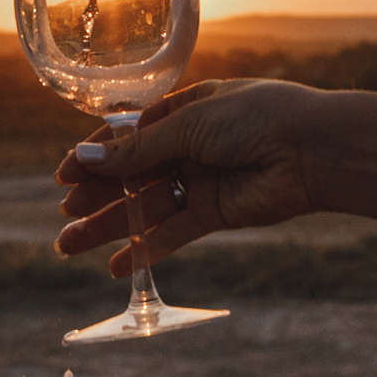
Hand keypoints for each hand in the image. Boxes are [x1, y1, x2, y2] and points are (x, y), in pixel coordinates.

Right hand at [53, 79, 324, 276]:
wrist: (312, 150)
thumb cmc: (255, 118)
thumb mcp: (189, 124)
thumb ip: (137, 149)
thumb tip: (83, 159)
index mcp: (183, 111)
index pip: (127, 135)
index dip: (95, 155)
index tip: (63, 176)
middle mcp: (190, 146)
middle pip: (132, 174)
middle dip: (96, 194)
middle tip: (64, 216)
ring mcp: (201, 181)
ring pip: (145, 206)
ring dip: (110, 226)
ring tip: (70, 245)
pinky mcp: (215, 213)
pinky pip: (172, 232)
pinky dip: (145, 249)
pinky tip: (117, 266)